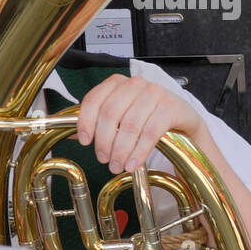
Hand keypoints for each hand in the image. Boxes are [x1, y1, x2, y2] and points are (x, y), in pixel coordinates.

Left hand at [76, 75, 203, 173]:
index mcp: (117, 83)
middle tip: (103, 159)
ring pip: (130, 124)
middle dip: (104, 141)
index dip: (86, 121)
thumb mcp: (119, 118)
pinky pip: (150, 132)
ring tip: (117, 166)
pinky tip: (132, 164)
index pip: (94, 99)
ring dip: (121, 150)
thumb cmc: (146, 118)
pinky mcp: (172, 106)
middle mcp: (136, 83)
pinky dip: (139, 151)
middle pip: (111, 113)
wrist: (183, 122)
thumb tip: (67, 133)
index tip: (84, 141)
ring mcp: (155, 92)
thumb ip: (95, 123)